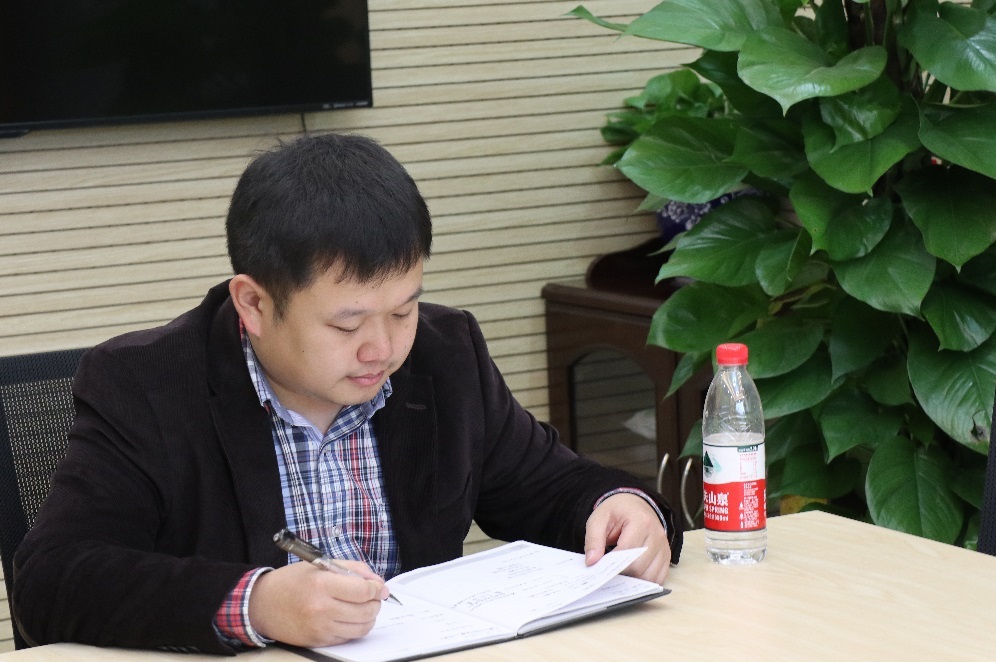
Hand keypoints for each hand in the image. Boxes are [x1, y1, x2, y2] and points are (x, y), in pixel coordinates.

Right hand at [248, 560, 388, 646]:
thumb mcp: (321, 565)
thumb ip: (352, 569)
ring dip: (369, 617)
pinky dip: (354, 627)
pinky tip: (349, 617)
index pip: (363, 590)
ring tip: (363, 607)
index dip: (377, 588)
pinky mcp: (318, 641)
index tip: (379, 587)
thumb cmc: (291, 581)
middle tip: (374, 596)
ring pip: (361, 627)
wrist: (262, 604)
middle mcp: (321, 608)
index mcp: (322, 585)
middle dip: (376, 602)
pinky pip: (348, 637)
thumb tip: (376, 582)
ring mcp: (320, 628)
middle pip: (366, 611)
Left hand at [583, 492, 670, 584]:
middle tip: (608, 572)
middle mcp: (657, 534)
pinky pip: (658, 578)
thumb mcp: (598, 519)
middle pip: (638, 567)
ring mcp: (664, 546)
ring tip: (619, 572)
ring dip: (633, 580)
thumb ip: (593, 539)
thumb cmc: (616, 512)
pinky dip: (644, 581)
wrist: (634, 505)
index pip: (627, 551)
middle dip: (621, 573)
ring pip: (649, 576)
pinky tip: (632, 576)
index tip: (599, 568)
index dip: (611, 563)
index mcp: (641, 521)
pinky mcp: (667, 556)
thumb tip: (592, 562)